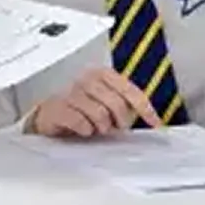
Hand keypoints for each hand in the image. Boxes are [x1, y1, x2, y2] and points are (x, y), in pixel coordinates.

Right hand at [28, 69, 161, 137]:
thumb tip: (148, 116)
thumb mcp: (106, 102)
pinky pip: (80, 121)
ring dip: (102, 127)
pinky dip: (86, 129)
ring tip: (97, 128)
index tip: (154, 121)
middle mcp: (87, 79)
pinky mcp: (58, 107)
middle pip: (116, 104)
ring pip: (99, 114)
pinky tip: (84, 129)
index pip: (129, 89)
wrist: (50, 113)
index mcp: (103, 74)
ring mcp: (71, 92)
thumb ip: (125, 104)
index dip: (144, 107)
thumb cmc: (82, 107)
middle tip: (116, 127)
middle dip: (120, 121)